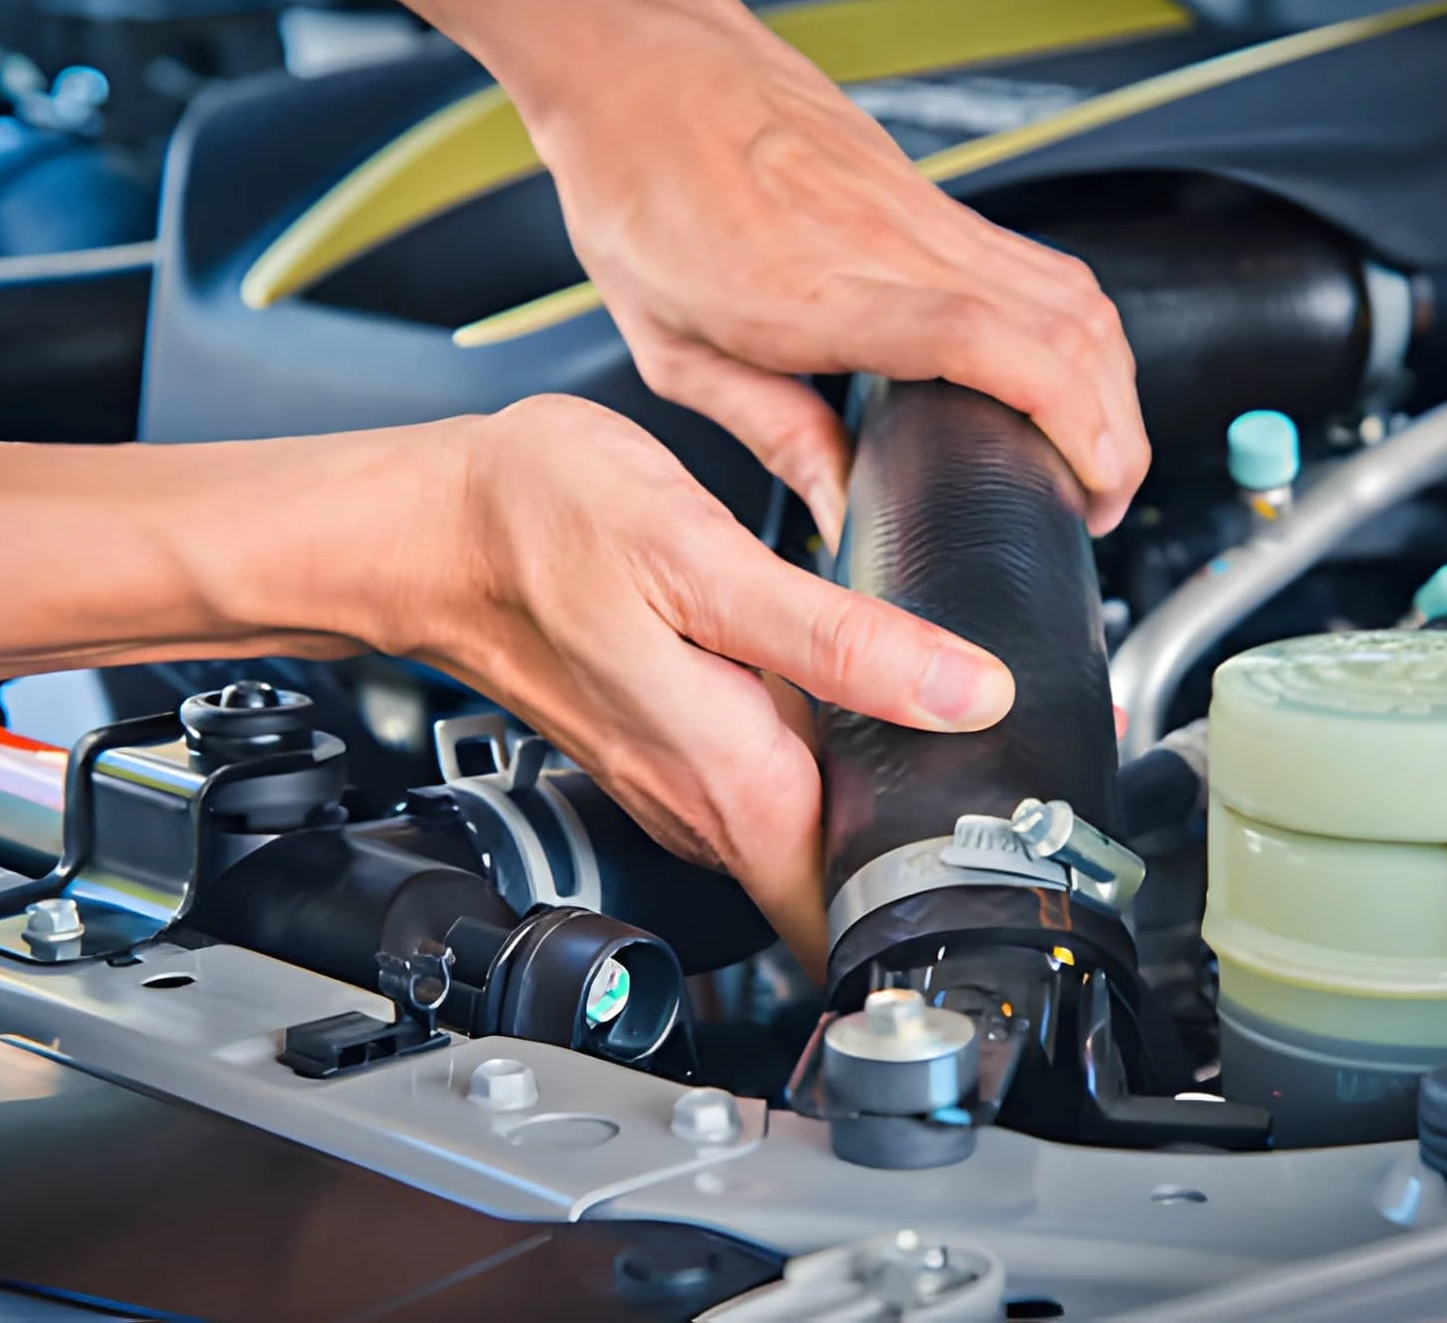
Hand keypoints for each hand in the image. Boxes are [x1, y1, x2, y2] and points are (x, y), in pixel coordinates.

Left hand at [346, 0, 1149, 541]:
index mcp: (817, 291)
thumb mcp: (674, 352)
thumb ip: (773, 436)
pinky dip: (1076, 330)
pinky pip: (1039, 264)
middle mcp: (889, 243)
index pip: (982, 340)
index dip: (1066, 410)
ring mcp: (921, 213)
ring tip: (1099, 452)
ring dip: (1110, 378)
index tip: (1096, 477)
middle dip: (1115, 423)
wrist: (640, 71)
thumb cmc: (641, 194)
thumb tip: (843, 513)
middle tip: (1102, 496)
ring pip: (1070, 290)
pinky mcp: (932, 197)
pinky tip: (1065, 375)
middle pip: (1063, 322)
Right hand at [387, 397, 1015, 971]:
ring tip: (963, 771)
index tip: (1007, 892)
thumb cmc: (543, 528)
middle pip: (835, 886)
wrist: (430, 525)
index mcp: (733, 776)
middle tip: (1015, 818)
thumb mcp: (707, 563)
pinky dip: (824, 779)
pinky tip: (862, 721)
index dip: (930, 920)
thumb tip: (967, 694)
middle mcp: (704, 803)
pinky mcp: (665, 747)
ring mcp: (678, 782)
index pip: (844, 916)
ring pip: (802, 843)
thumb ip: (840, 642)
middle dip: (924, 870)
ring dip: (877, 825)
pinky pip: (766, 795)